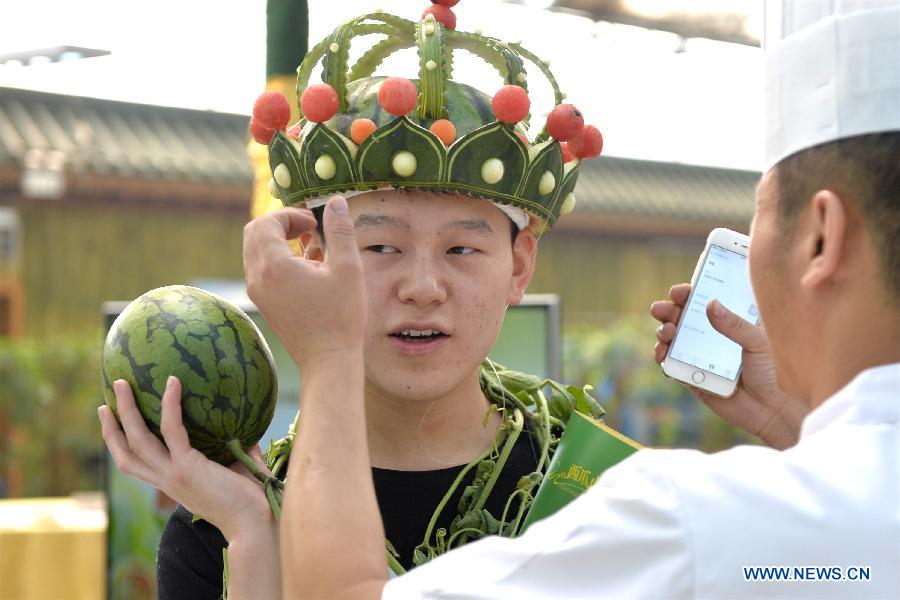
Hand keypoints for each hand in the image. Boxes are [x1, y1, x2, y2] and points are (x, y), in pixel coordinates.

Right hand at [99, 376, 273, 540]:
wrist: (255, 522)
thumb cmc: (250, 496)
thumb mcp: (233, 465)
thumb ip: (231, 443)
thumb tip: (242, 416)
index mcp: (172, 482)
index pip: (136, 464)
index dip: (120, 444)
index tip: (112, 421)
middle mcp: (166, 480)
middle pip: (126, 452)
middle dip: (111, 426)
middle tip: (106, 400)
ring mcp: (173, 475)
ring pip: (138, 439)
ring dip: (127, 410)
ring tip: (122, 383)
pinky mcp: (187, 468)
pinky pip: (172, 430)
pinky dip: (170, 405)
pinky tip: (173, 382)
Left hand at [242, 196, 365, 369]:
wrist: (328, 360)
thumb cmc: (341, 316)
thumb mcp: (347, 268)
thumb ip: (340, 231)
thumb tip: (335, 202)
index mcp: (273, 265)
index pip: (266, 222)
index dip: (290, 215)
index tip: (315, 223)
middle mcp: (257, 277)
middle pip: (255, 233)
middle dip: (281, 224)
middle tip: (310, 229)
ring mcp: (257, 292)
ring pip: (256, 250)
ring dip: (280, 241)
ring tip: (312, 249)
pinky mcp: (263, 302)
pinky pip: (261, 268)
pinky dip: (278, 259)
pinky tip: (308, 268)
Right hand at [650, 283, 807, 449]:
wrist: (769, 409)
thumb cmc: (771, 371)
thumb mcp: (758, 343)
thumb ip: (735, 325)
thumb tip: (711, 305)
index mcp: (728, 321)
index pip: (704, 300)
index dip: (688, 294)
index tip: (680, 292)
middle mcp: (709, 336)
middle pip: (681, 317)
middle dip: (667, 310)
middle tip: (660, 309)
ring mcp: (697, 355)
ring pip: (672, 338)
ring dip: (663, 331)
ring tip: (667, 332)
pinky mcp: (690, 376)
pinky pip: (670, 363)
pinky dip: (662, 356)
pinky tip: (662, 352)